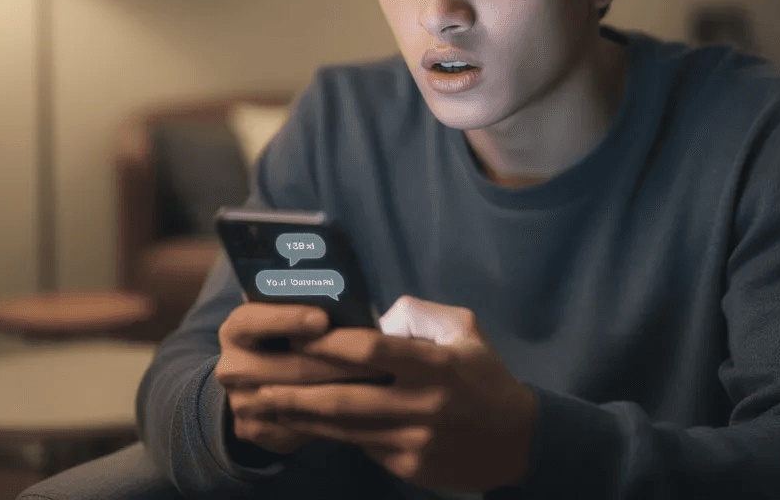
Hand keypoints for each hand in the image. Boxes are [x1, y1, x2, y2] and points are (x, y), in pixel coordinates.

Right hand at [215, 302, 389, 455]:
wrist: (255, 382)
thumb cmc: (285, 337)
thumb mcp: (286, 316)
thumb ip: (305, 306)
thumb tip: (345, 295)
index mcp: (237, 329)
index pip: (254, 320)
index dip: (288, 319)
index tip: (323, 318)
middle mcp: (231, 367)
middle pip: (286, 367)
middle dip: (335, 363)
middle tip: (375, 358)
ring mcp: (241, 403)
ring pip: (296, 401)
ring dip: (341, 391)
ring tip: (378, 381)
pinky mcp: (254, 431)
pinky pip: (297, 428)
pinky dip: (331, 418)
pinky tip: (362, 409)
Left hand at [250, 296, 537, 492]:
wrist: (519, 440)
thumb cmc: (485, 377)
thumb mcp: (464, 332)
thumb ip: (421, 315)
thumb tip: (378, 314)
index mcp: (437, 365)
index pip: (372, 351)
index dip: (330, 342)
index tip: (298, 333)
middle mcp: (424, 404)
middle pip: (346, 396)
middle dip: (298, 388)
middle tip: (261, 378)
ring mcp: (415, 439)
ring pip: (345, 427)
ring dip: (300, 416)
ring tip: (265, 404)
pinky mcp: (409, 465)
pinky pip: (360, 447)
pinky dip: (326, 434)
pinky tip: (299, 425)